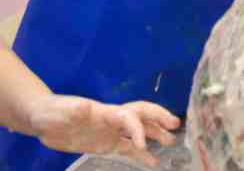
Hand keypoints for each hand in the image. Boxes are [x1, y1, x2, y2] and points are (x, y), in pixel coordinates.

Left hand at [26, 95, 178, 166]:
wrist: (42, 119)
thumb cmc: (50, 112)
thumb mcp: (58, 111)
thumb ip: (71, 110)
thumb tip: (84, 107)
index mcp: (104, 112)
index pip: (128, 116)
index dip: (137, 128)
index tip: (141, 145)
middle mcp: (113, 120)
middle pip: (142, 116)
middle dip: (158, 119)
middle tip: (175, 126)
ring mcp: (111, 131)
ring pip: (140, 132)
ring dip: (156, 134)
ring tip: (170, 143)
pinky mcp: (106, 144)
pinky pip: (128, 149)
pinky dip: (141, 155)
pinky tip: (153, 162)